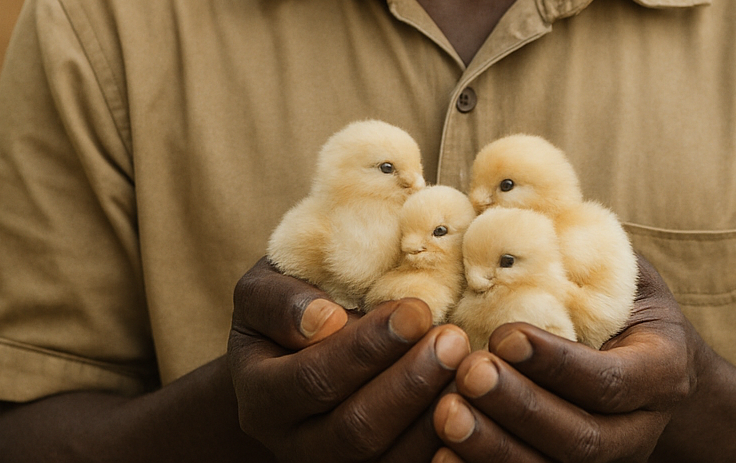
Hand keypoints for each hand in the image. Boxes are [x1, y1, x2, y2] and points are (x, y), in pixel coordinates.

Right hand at [227, 258, 470, 461]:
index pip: (313, 380)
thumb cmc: (290, 303)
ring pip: (388, 460)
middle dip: (409, 383)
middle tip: (454, 340)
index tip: (415, 310)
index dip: (365, 348)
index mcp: (260, 395)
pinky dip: (445, 444)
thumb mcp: (266, 289)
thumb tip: (323, 321)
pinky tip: (475, 406)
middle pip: (355, 431)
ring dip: (434, 415)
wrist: (296, 349)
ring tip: (470, 367)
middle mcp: (293, 443)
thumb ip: (281, 301)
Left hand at [431, 255, 701, 462]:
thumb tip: (508, 209)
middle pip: (582, 438)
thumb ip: (585, 253)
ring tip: (444, 413)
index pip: (610, 380)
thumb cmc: (624, 299)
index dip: (557, 363)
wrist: (654, 364)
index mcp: (661, 370)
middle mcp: (640, 428)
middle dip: (521, 407)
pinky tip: (440, 454)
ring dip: (495, 447)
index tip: (504, 335)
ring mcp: (610, 458)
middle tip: (468, 373)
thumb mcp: (622, 270)